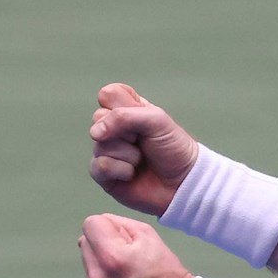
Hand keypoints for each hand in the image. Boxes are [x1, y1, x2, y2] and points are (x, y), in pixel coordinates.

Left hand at [78, 213, 192, 277]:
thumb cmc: (166, 274)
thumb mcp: (149, 237)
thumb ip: (118, 224)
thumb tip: (96, 225)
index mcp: (112, 258)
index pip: (91, 224)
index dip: (107, 226)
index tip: (122, 238)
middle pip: (85, 243)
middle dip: (103, 244)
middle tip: (128, 258)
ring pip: (88, 265)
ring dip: (103, 266)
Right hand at [86, 83, 199, 216]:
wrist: (182, 183)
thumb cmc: (173, 149)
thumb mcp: (156, 121)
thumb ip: (124, 116)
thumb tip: (94, 132)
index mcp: (127, 110)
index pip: (108, 94)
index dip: (122, 105)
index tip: (142, 116)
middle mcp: (113, 128)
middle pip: (99, 117)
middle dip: (125, 131)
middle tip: (142, 140)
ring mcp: (106, 150)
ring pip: (100, 144)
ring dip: (127, 154)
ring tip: (141, 160)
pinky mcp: (103, 174)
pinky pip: (99, 166)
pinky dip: (121, 170)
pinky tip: (131, 174)